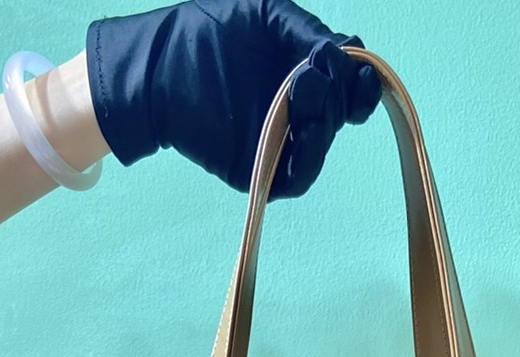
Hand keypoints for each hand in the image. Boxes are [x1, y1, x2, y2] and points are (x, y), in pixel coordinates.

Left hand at [86, 1, 379, 197]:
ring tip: (304, 99)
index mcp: (304, 72)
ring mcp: (279, 140)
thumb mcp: (266, 13)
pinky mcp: (259, 168)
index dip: (360, 81)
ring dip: (325, 124)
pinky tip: (303, 130)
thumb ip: (307, 32)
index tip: (356, 71)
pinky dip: (308, 158)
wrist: (158, 67)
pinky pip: (297, 177)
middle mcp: (297, 109)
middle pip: (341, 113)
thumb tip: (345, 56)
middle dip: (338, 95)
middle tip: (311, 77)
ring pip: (322, 146)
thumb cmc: (206, 32)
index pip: (349, 84)